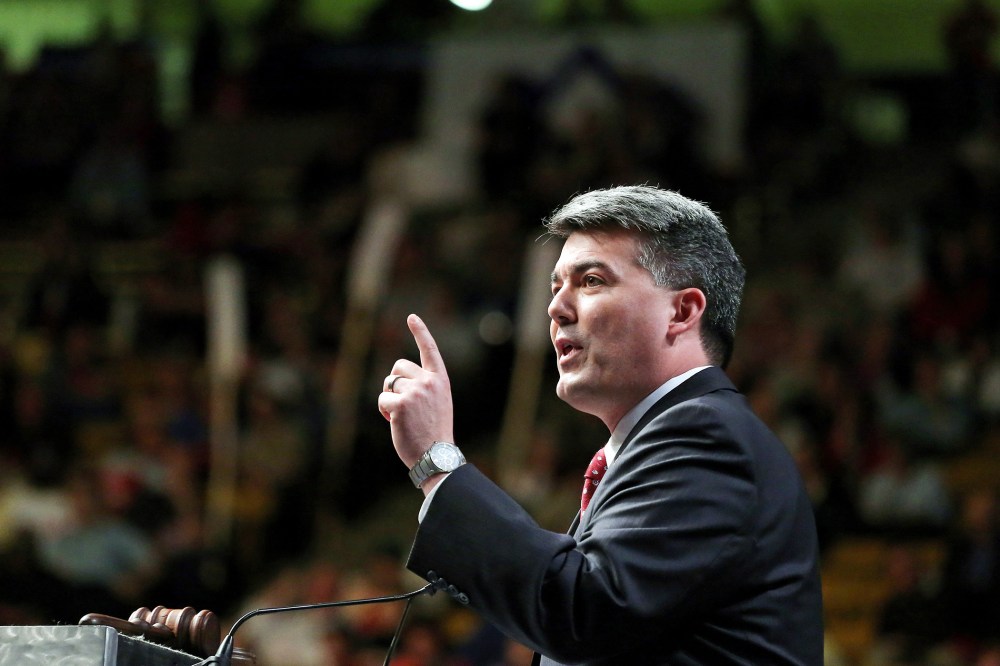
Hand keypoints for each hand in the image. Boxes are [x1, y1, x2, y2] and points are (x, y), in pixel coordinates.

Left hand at [378, 314, 454, 469]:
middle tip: (404, 405)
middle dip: (395, 383)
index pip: (429, 350)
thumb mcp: (437, 403)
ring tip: (402, 417)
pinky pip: (382, 399)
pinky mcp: (401, 403)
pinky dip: (384, 410)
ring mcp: (415, 391)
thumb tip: (396, 382)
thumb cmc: (434, 432)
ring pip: (389, 384)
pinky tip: (395, 422)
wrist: (436, 454)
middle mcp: (429, 381)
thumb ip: (423, 387)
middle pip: (398, 368)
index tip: (412, 317)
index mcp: (440, 380)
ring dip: (389, 399)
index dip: (420, 332)